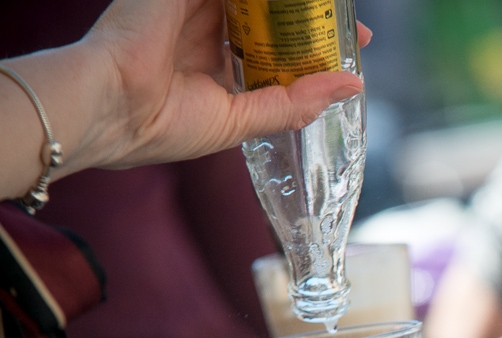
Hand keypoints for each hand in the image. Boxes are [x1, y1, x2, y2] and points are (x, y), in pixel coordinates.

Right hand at [83, 0, 369, 169]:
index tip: (352, 47)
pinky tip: (291, 2)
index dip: (310, 46)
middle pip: (269, 15)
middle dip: (309, 19)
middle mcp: (206, 29)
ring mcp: (193, 4)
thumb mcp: (242, 120)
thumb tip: (350, 86)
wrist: (112, 108)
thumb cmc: (164, 125)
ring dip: (289, 4)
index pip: (273, 46)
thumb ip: (294, 102)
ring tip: (326, 9)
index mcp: (215, 64)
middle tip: (349, 25)